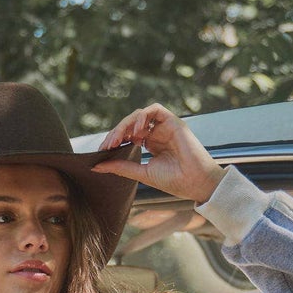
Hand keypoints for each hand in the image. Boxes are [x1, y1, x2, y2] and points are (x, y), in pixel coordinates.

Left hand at [91, 102, 224, 204]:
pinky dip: (142, 117)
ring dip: (126, 124)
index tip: (103, 151)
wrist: (195, 183)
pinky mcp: (173, 121)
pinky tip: (135, 131)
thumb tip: (97, 166)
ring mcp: (165, 126)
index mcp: (151, 144)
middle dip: (116, 133)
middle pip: (131, 124)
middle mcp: (157, 133)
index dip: (114, 140)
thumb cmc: (174, 181)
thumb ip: (121, 167)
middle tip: (108, 145)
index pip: (128, 135)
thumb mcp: (142, 173)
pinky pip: (154, 110)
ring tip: (119, 139)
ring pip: (139, 115)